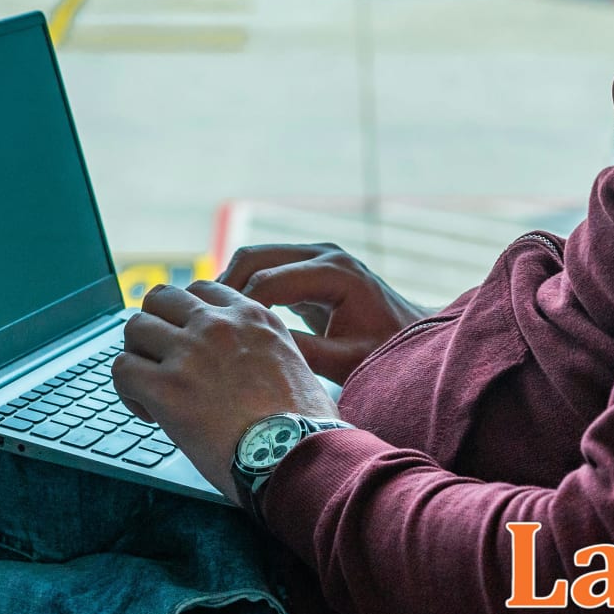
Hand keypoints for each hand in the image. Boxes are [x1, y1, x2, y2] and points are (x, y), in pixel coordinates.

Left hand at [112, 280, 339, 502]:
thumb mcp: (295, 364)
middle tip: (160, 360)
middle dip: (155, 327)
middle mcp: (218, 325)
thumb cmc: (304, 426)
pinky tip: (148, 413)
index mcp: (252, 317)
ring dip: (137, 356)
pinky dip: (127, 391)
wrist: (298, 455)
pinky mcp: (166, 388)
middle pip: (160, 298)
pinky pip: (122, 369)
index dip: (186, 317)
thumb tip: (246, 366)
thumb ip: (264, 350)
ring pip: (135, 327)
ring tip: (150, 388)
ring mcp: (190, 353)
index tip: (189, 344)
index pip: (200, 291)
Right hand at [218, 243, 428, 384]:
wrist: (414, 337)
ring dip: (230, 285)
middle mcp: (323, 254)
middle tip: (199, 324)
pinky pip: (266, 268)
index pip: (269, 281)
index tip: (215, 340)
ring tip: (208, 321)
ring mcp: (315, 255)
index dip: (238, 309)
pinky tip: (229, 318)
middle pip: (254, 257)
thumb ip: (303, 352)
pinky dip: (245, 287)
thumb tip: (252, 350)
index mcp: (335, 272)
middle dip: (224, 288)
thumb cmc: (386, 352)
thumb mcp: (346, 359)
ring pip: (255, 258)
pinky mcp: (309, 266)